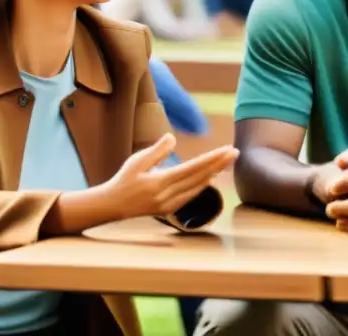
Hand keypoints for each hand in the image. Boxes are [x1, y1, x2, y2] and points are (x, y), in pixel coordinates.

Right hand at [104, 134, 237, 218]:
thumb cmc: (124, 179)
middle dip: (219, 164)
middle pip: (200, 177)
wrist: (112, 205)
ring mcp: (170, 204)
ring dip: (214, 174)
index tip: (227, 150)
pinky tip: (211, 178)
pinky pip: (191, 196)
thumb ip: (157, 150)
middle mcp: (168, 195)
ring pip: (198, 187)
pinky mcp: (169, 209)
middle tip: (235, 152)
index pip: (193, 168)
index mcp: (160, 182)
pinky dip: (203, 185)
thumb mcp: (137, 161)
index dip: (212, 159)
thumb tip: (173, 138)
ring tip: (227, 162)